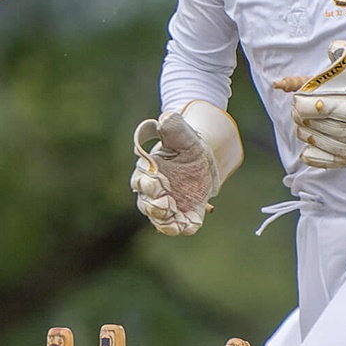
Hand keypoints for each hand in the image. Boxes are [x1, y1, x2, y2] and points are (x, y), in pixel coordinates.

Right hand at [130, 101, 242, 235]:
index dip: (147, 183)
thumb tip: (165, 118)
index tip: (157, 179)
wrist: (204, 158)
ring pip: (160, 219)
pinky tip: (189, 225)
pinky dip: (183, 227)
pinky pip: (181, 226)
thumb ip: (173, 127)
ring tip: (173, 216)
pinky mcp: (184, 213)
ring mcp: (168, 205)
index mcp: (147, 172)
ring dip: (166, 220)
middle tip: (165, 202)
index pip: (141, 181)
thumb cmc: (187, 144)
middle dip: (154, 204)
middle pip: (146, 204)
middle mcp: (153, 192)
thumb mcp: (182, 133)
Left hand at [288, 41, 345, 167]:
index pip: (317, 108)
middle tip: (301, 104)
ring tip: (306, 118)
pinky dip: (308, 149)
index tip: (300, 95)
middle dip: (299, 112)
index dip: (301, 101)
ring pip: (310, 139)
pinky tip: (311, 137)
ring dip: (303, 127)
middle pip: (310, 123)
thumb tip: (335, 46)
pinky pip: (316, 159)